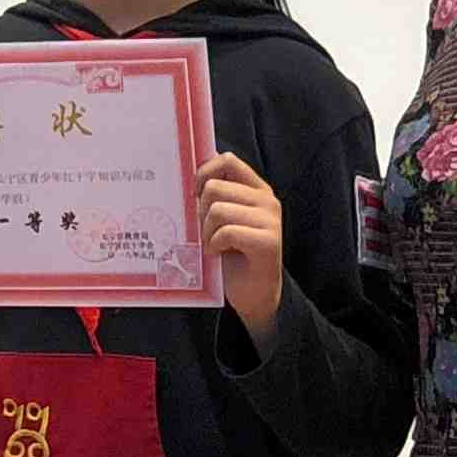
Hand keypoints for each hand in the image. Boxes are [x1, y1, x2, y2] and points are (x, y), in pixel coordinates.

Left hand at [197, 154, 286, 341]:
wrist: (254, 296)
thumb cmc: (233, 257)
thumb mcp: (222, 220)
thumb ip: (213, 197)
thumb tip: (186, 175)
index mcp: (256, 189)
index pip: (227, 160)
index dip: (203, 173)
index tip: (193, 194)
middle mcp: (266, 200)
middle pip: (214, 187)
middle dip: (201, 211)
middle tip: (206, 232)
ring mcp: (270, 220)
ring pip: (217, 209)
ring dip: (206, 232)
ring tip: (213, 245)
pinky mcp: (268, 241)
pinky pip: (226, 232)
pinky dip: (215, 244)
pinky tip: (218, 254)